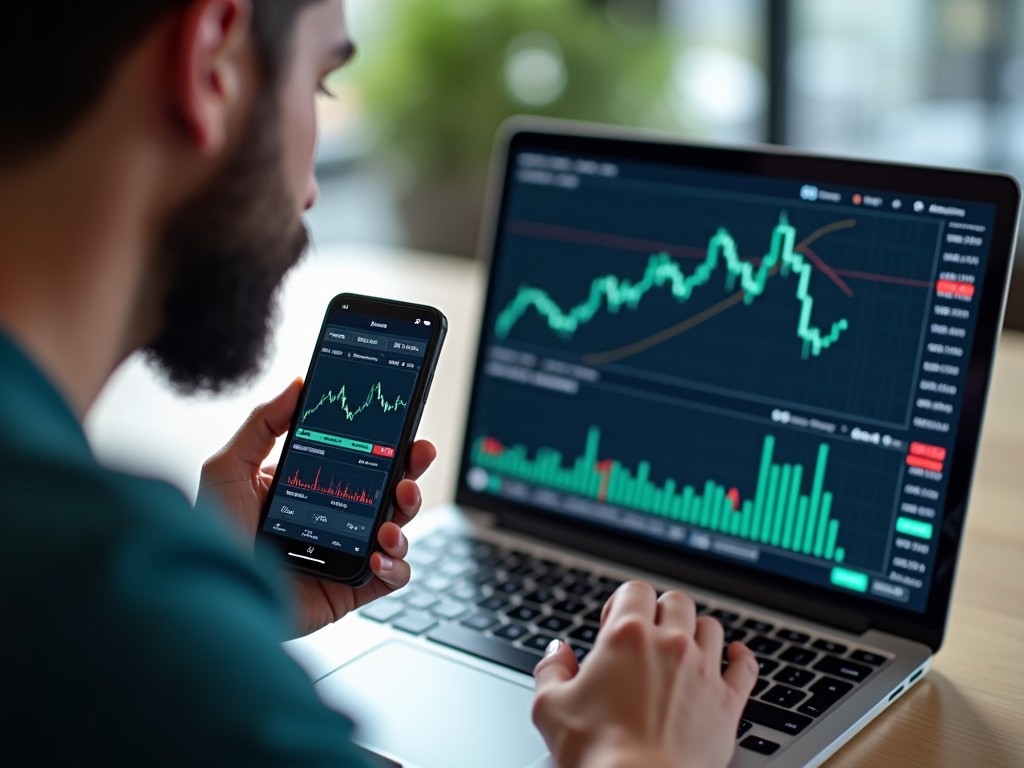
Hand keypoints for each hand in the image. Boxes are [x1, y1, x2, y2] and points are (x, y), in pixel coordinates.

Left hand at [198, 378, 436, 635]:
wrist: (211, 597)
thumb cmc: (212, 535)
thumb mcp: (229, 467)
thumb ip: (263, 422)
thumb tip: (298, 383)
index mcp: (314, 485)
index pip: (362, 459)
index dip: (388, 443)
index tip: (404, 427)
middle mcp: (337, 517)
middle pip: (390, 490)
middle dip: (412, 472)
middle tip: (418, 456)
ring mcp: (347, 553)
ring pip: (398, 529)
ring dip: (407, 516)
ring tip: (392, 517)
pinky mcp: (352, 588)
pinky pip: (392, 576)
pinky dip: (396, 565)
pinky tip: (378, 556)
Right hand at [532, 581, 757, 767]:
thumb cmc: (597, 753)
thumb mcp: (550, 708)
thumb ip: (551, 670)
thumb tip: (558, 652)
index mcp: (627, 636)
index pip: (635, 590)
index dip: (623, 603)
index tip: (614, 625)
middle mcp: (670, 644)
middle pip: (676, 601)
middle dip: (661, 612)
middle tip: (647, 637)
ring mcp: (703, 671)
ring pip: (711, 627)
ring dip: (696, 631)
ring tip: (682, 649)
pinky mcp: (727, 703)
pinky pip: (746, 666)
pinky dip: (741, 657)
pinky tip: (734, 657)